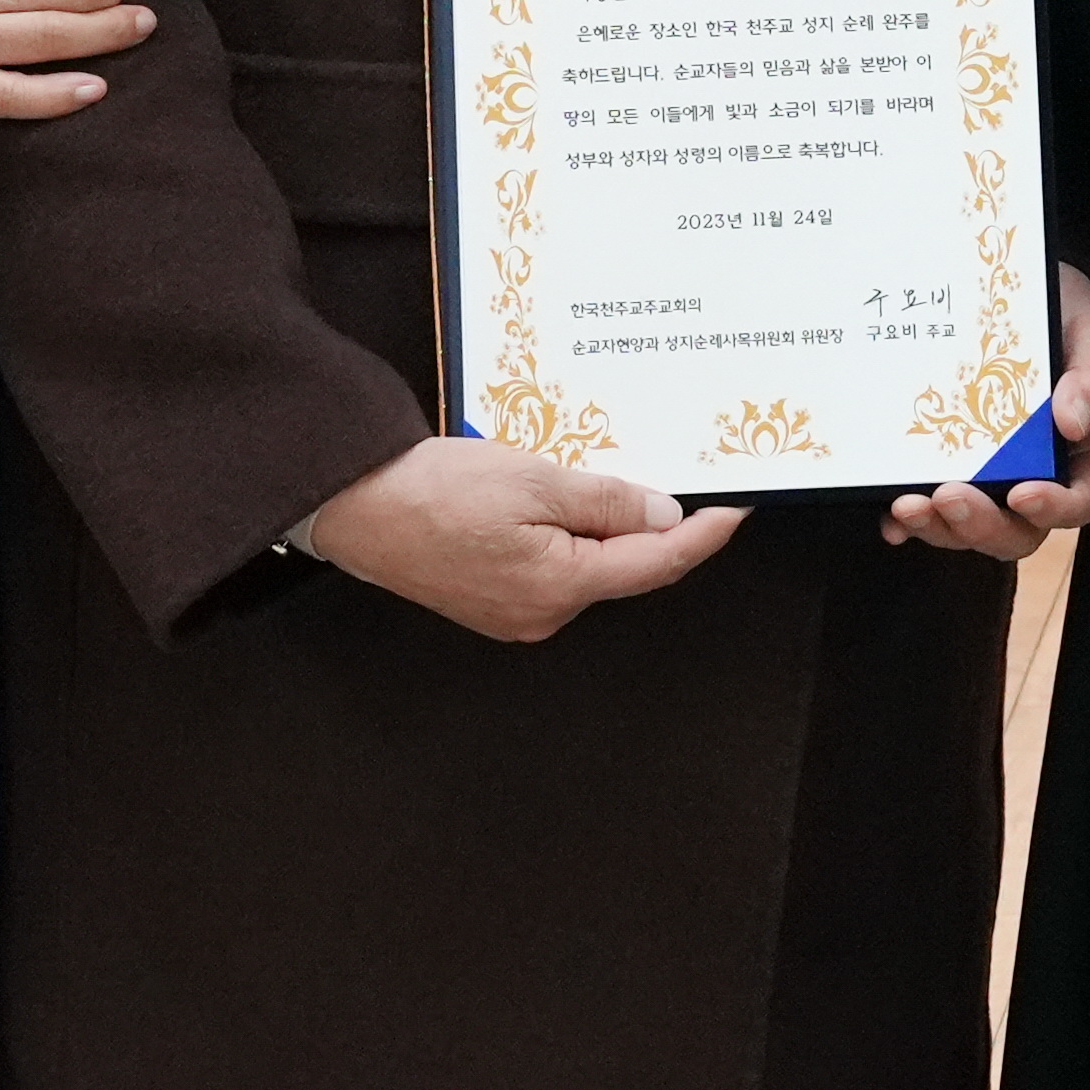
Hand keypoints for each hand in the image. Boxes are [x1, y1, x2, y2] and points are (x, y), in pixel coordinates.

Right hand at [296, 435, 741, 642]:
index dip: (702, 537)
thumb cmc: (434, 490)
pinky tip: (557, 500)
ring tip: (599, 477)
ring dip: (602, 527)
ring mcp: (514, 614)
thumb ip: (606, 501)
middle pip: (622, 569)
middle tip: (672, 474)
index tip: (736, 511)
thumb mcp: (534, 479)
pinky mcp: (491, 602)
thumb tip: (663, 518)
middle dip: (649, 526)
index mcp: (560, 587)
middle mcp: (542, 614)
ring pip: (586, 568)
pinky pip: (552, 568)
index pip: (654, 564)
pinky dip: (568, 536)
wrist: (354, 507)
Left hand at [889, 268, 1089, 560]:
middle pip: (1018, 530)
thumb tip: (1073, 423)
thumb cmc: (1056, 306)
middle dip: (981, 524)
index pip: (1079, 500)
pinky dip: (909, 521)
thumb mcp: (1083, 326)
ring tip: (907, 504)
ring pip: (970, 529)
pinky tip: (889, 516)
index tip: (1023, 492)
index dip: (1054, 507)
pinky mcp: (946, 468)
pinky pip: (930, 510)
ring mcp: (989, 478)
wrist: (1005, 282)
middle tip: (948, 497)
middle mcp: (1036, 475)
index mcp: (1080, 450)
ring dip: (939, 527)